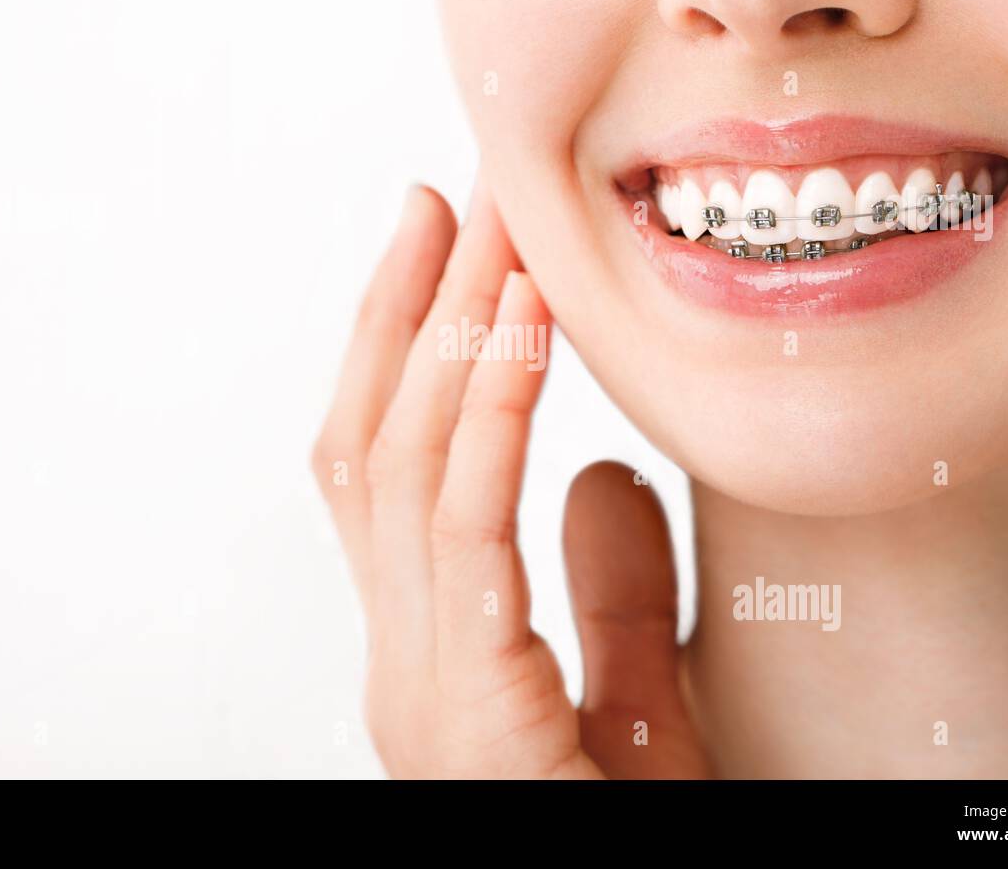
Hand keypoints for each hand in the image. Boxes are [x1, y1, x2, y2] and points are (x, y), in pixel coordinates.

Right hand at [312, 181, 709, 777]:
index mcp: (432, 661)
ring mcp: (416, 691)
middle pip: (370, 452)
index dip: (406, 356)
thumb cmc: (632, 836)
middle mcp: (400, 665)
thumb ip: (608, 595)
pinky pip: (464, 528)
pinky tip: (518, 325)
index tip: (446, 250)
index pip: (393, 477)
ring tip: (481, 227)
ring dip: (445, 332)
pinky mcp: (462, 710)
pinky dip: (485, 411)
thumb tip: (609, 476)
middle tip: (443, 202)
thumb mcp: (636, 705)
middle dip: (406, 316)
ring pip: (399, 470)